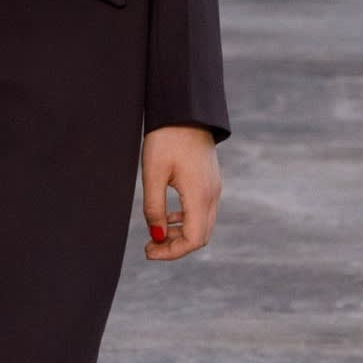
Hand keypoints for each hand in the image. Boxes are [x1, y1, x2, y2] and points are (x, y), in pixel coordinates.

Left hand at [142, 126, 221, 261]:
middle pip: (200, 236)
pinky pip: (202, 211)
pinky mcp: (211, 181)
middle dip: (175, 246)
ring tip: (155, 233)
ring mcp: (214, 188)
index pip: (194, 239)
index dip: (171, 252)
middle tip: (148, 247)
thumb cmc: (166, 139)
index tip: (148, 251)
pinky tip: (167, 216)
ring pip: (202, 224)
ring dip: (180, 234)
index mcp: (200, 195)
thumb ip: (154, 207)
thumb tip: (155, 235)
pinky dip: (185, 220)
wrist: (186, 110)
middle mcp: (212, 195)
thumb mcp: (153, 174)